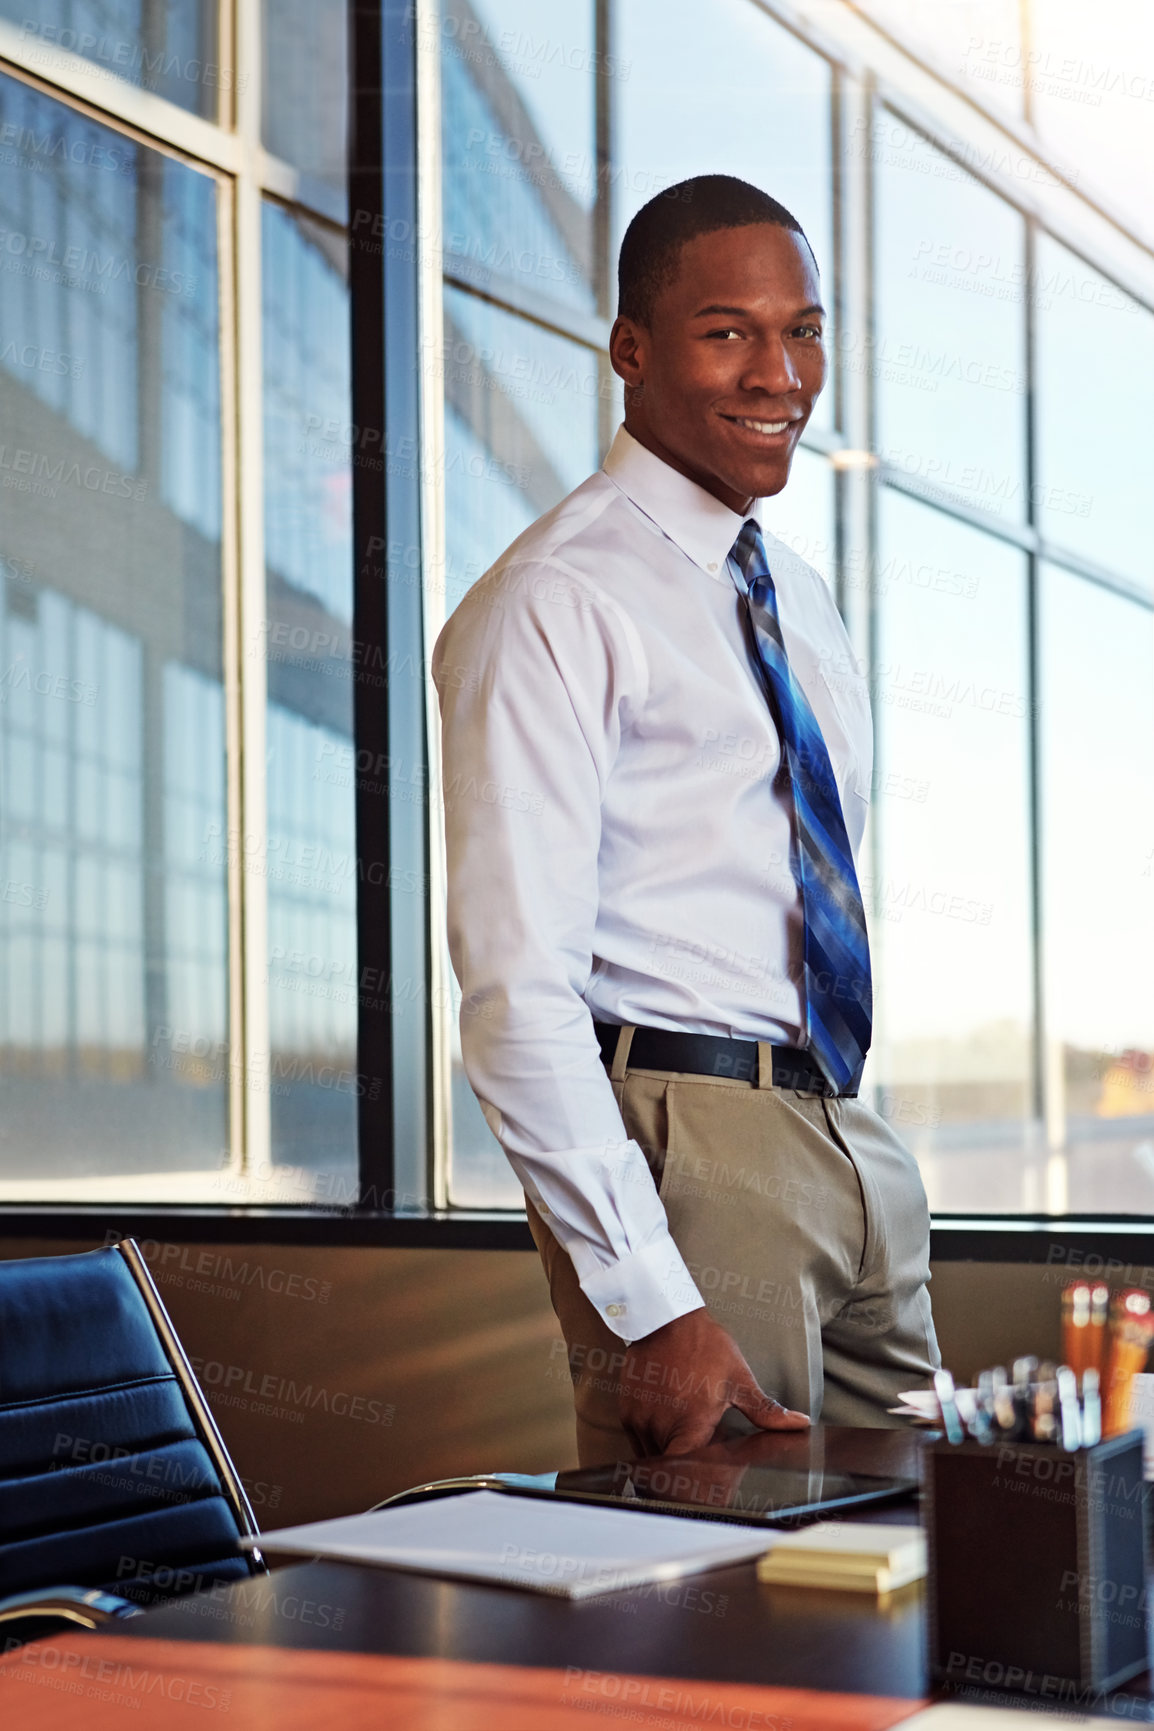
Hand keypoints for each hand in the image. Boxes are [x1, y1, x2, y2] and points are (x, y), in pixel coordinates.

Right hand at [618, 1307, 809, 1456]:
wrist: (665, 1318)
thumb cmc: (703, 1345)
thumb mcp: (739, 1379)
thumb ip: (765, 1410)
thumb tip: (797, 1423)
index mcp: (689, 1424)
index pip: (686, 1471)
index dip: (697, 1479)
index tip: (708, 1474)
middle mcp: (659, 1426)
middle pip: (671, 1464)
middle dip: (688, 1460)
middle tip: (703, 1443)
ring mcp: (639, 1419)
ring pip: (653, 1453)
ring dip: (670, 1449)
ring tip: (687, 1426)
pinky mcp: (627, 1411)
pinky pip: (639, 1438)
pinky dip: (654, 1436)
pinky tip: (670, 1416)